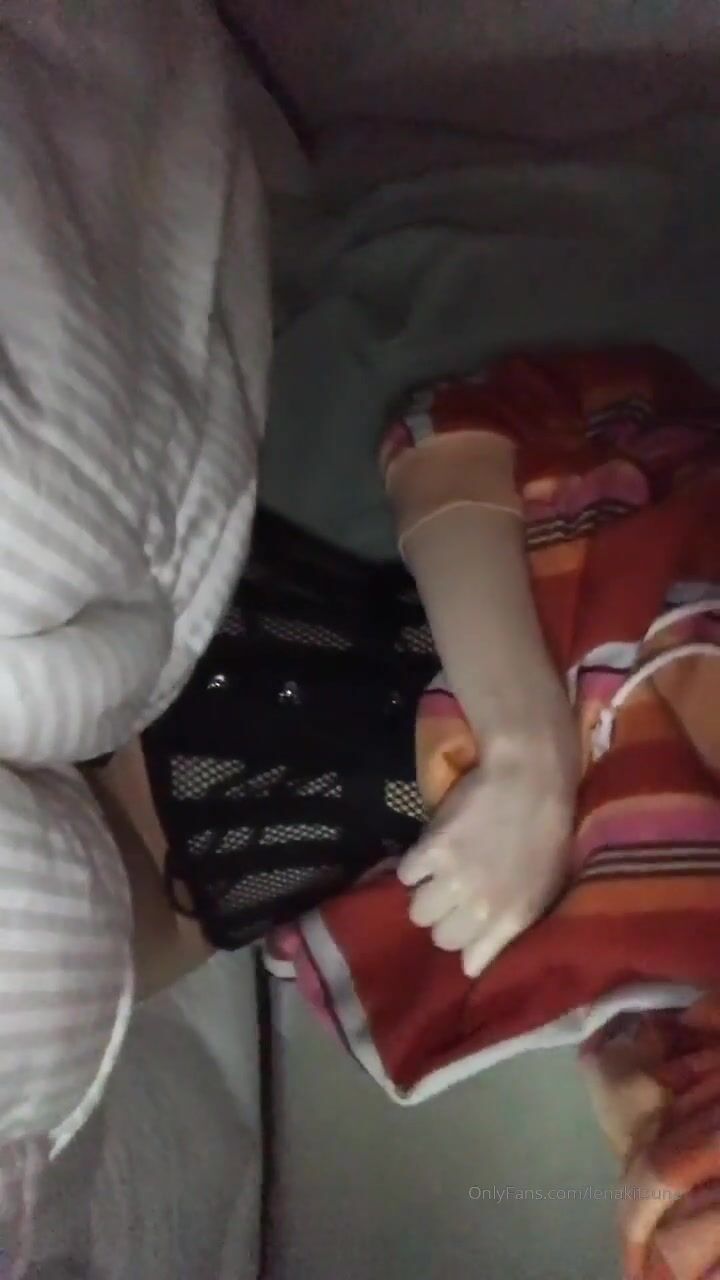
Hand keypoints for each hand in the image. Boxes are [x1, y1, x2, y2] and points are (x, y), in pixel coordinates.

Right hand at [398, 717, 578, 978]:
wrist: (529, 779)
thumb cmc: (546, 834)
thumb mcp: (543, 890)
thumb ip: (510, 929)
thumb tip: (472, 965)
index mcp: (512, 919)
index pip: (469, 960)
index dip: (466, 941)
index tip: (465, 926)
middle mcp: (481, 906)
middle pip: (439, 937)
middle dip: (446, 918)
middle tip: (453, 894)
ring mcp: (455, 878)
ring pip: (417, 911)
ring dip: (425, 894)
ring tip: (438, 874)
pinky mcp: (432, 849)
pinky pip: (406, 874)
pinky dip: (414, 864)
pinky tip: (430, 851)